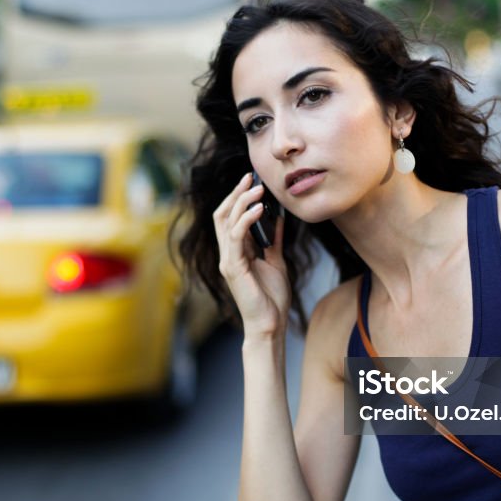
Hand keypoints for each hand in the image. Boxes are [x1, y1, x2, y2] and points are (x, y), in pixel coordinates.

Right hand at [213, 173, 290, 337]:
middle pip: (223, 214)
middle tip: (250, 176)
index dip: (238, 197)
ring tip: (258, 188)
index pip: (230, 217)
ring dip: (242, 201)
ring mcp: (228, 260)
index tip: (252, 180)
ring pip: (226, 221)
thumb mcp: (276, 261)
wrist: (270, 323)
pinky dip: (246, 219)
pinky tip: (260, 208)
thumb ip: (273, 240)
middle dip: (236, 193)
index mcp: (236, 251)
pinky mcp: (232, 267)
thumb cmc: (271, 298)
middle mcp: (227, 253)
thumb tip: (278, 218)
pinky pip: (236, 237)